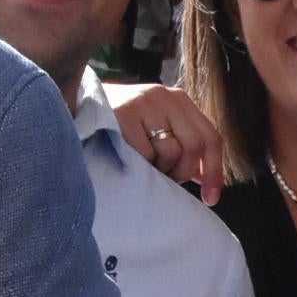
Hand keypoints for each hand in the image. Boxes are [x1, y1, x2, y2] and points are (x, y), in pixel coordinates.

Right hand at [113, 82, 226, 205]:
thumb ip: (183, 147)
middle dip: (184, 172)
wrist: (82, 107)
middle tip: (168, 181)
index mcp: (179, 100)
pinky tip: (129, 160)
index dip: (215, 171)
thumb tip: (207, 180)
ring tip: (145, 166)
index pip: (210, 137)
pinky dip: (140, 165)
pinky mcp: (124, 113)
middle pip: (194, 146)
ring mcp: (144, 102)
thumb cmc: (124, 125)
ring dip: (160, 169)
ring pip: (171, 152)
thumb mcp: (158, 128)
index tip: (211, 199)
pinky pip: (145, 154)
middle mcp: (165, 97)